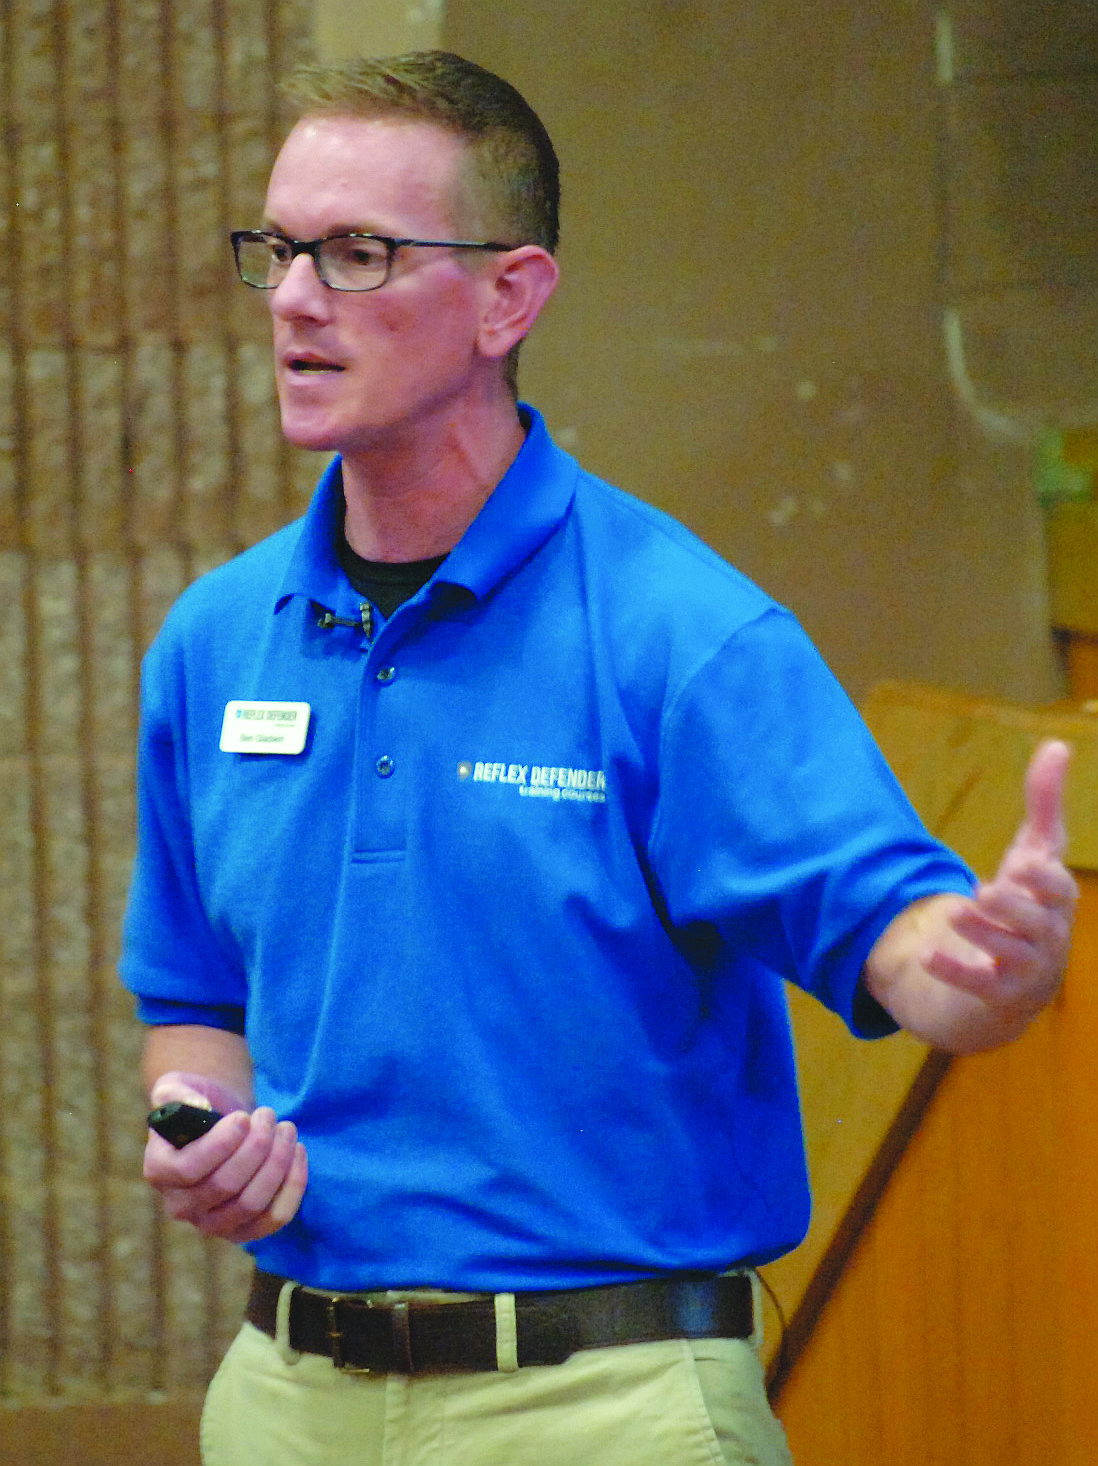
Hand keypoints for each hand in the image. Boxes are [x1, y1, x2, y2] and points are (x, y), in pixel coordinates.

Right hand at [144, 1072, 307, 1243]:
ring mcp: (212, 1223)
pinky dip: (293, 1185)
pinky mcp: (245, 1229)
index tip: (243, 1117)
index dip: (220, 1144)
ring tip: (286, 1128)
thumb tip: (198, 1106)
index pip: (188, 1170)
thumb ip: (178, 1093)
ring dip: (277, 1163)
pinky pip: (274, 1218)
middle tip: (269, 1115)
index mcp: (159, 1171)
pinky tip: (298, 1151)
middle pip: (225, 1186)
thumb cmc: (199, 1104)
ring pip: (251, 1204)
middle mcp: (180, 1205)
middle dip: (256, 1146)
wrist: (222, 1123)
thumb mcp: (178, 1087)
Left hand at [923, 738, 1076, 1020]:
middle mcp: (1048, 938)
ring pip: (1009, 954)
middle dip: (1013, 907)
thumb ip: (1044, 803)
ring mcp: (1025, 970)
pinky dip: (952, 971)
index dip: (1044, 879)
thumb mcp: (1034, 852)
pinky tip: (925, 954)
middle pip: (1036, 923)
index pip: (1059, 890)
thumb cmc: (1029, 902)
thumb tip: (1058, 744)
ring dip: (982, 933)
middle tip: (986, 891)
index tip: (1024, 862)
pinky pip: (978, 986)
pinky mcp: (996, 993)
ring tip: (954, 909)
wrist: (1013, 974)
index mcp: (1056, 902)